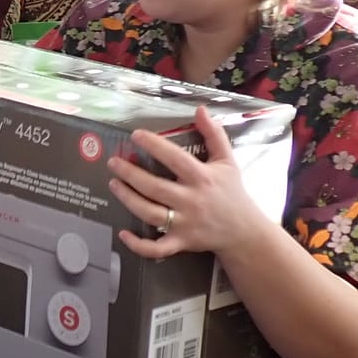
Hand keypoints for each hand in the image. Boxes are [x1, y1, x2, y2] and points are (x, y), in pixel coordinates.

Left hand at [105, 107, 267, 259]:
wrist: (244, 231)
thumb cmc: (232, 193)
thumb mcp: (227, 160)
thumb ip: (214, 134)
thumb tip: (200, 109)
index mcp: (202, 178)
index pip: (175, 158)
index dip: (154, 146)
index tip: (135, 135)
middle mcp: (191, 201)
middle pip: (155, 187)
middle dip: (130, 174)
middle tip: (113, 162)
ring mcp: (185, 224)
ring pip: (150, 214)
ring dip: (128, 199)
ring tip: (113, 183)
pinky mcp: (181, 242)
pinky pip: (157, 248)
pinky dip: (138, 245)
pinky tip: (122, 234)